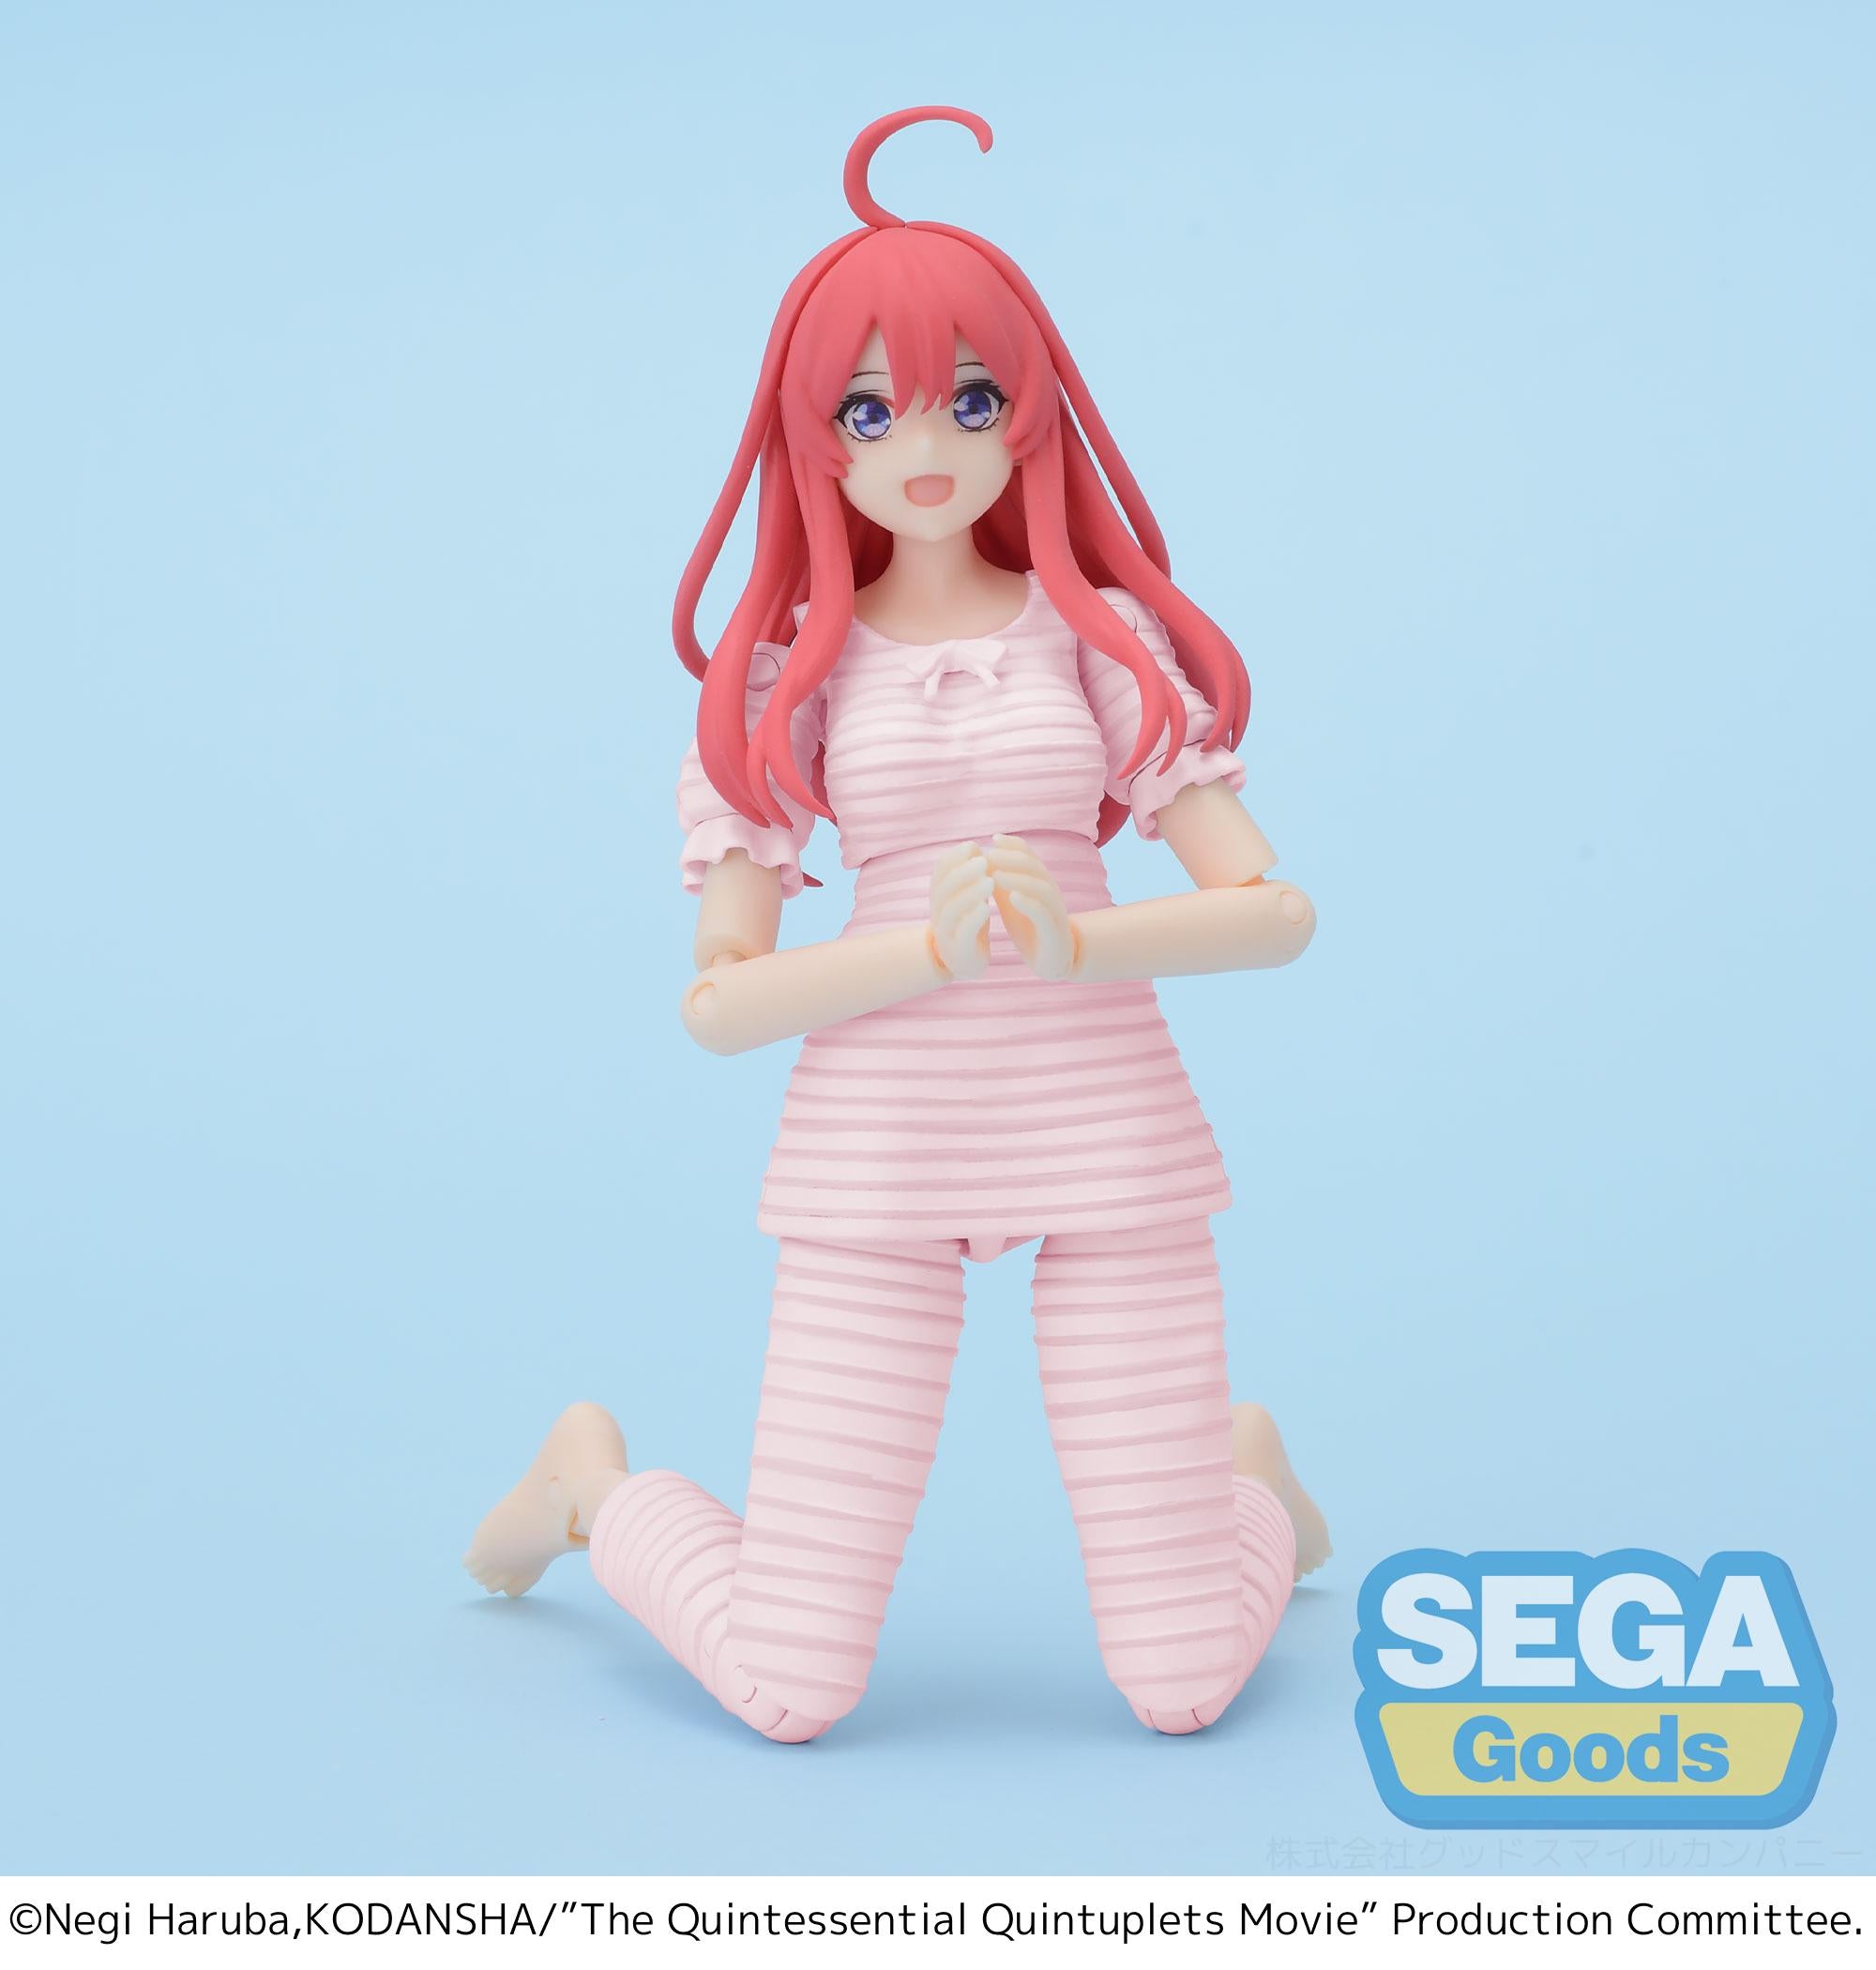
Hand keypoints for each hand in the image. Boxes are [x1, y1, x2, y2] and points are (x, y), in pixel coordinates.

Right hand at [928, 841, 993, 980]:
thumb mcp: (967, 896)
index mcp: (940, 896)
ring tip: (990, 882)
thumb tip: (974, 846)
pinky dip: (973, 918)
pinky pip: (963, 932)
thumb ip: (969, 875)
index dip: (954, 857)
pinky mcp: (958, 949)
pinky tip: (986, 907)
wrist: (963, 961)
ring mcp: (946, 931)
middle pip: (944, 888)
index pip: (940, 872)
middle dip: (963, 872)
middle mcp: (938, 912)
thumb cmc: (968, 923)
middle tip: (984, 861)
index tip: (973, 846)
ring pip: (952, 909)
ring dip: (970, 893)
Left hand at [987, 833, 1078, 979]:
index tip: (993, 838)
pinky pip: (1043, 913)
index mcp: (1041, 883)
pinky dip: (1028, 903)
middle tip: (989, 855)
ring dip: (1017, 879)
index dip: (1014, 846)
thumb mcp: (1012, 901)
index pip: (1030, 857)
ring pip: (1040, 888)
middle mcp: (1051, 893)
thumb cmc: (1030, 927)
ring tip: (996, 875)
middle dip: (1012, 858)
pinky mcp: (1053, 931)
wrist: (1053, 958)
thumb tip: (983, 859)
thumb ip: (1001, 882)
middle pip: (1035, 868)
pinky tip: (1012, 898)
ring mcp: (1054, 911)